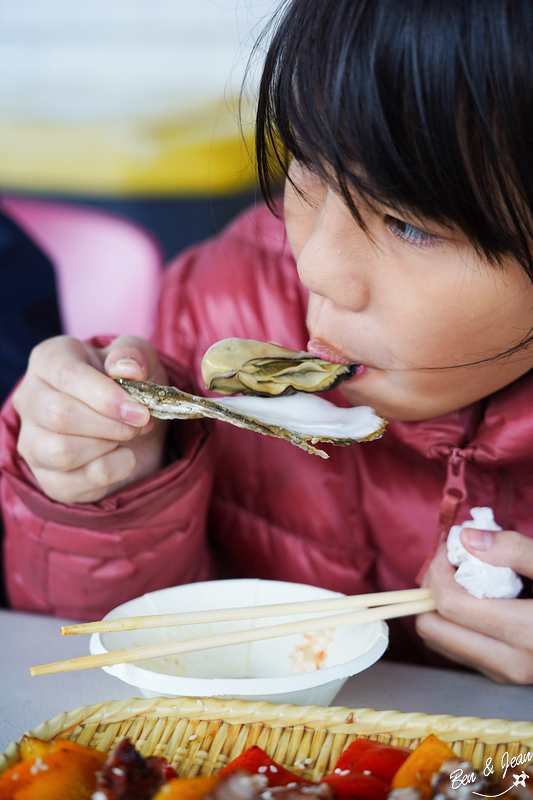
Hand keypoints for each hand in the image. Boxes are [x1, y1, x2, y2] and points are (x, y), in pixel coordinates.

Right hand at [13, 335, 168, 503]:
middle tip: (140, 424)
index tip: (141, 412)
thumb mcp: (140, 360)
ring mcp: (32, 441)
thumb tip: (127, 369)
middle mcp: (30, 398)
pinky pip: (72, 484)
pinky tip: (121, 457)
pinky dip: (109, 472)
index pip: (69, 376)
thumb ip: (133, 355)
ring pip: (62, 452)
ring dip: (108, 447)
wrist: (135, 426)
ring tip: (126, 437)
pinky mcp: (46, 478)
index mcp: (50, 359)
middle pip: (62, 416)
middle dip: (111, 425)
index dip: (107, 397)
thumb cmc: (130, 385)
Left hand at [415, 529, 532, 682]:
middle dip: (433, 589)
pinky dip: (455, 623)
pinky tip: (478, 601)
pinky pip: (458, 650)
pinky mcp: (504, 677)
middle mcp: (511, 663)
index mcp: (525, 632)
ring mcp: (506, 675)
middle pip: (433, 628)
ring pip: (440, 642)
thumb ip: (515, 550)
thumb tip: (466, 539)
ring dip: (441, 607)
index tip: (450, 549)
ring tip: (465, 580)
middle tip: (451, 563)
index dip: (438, 570)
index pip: (450, 604)